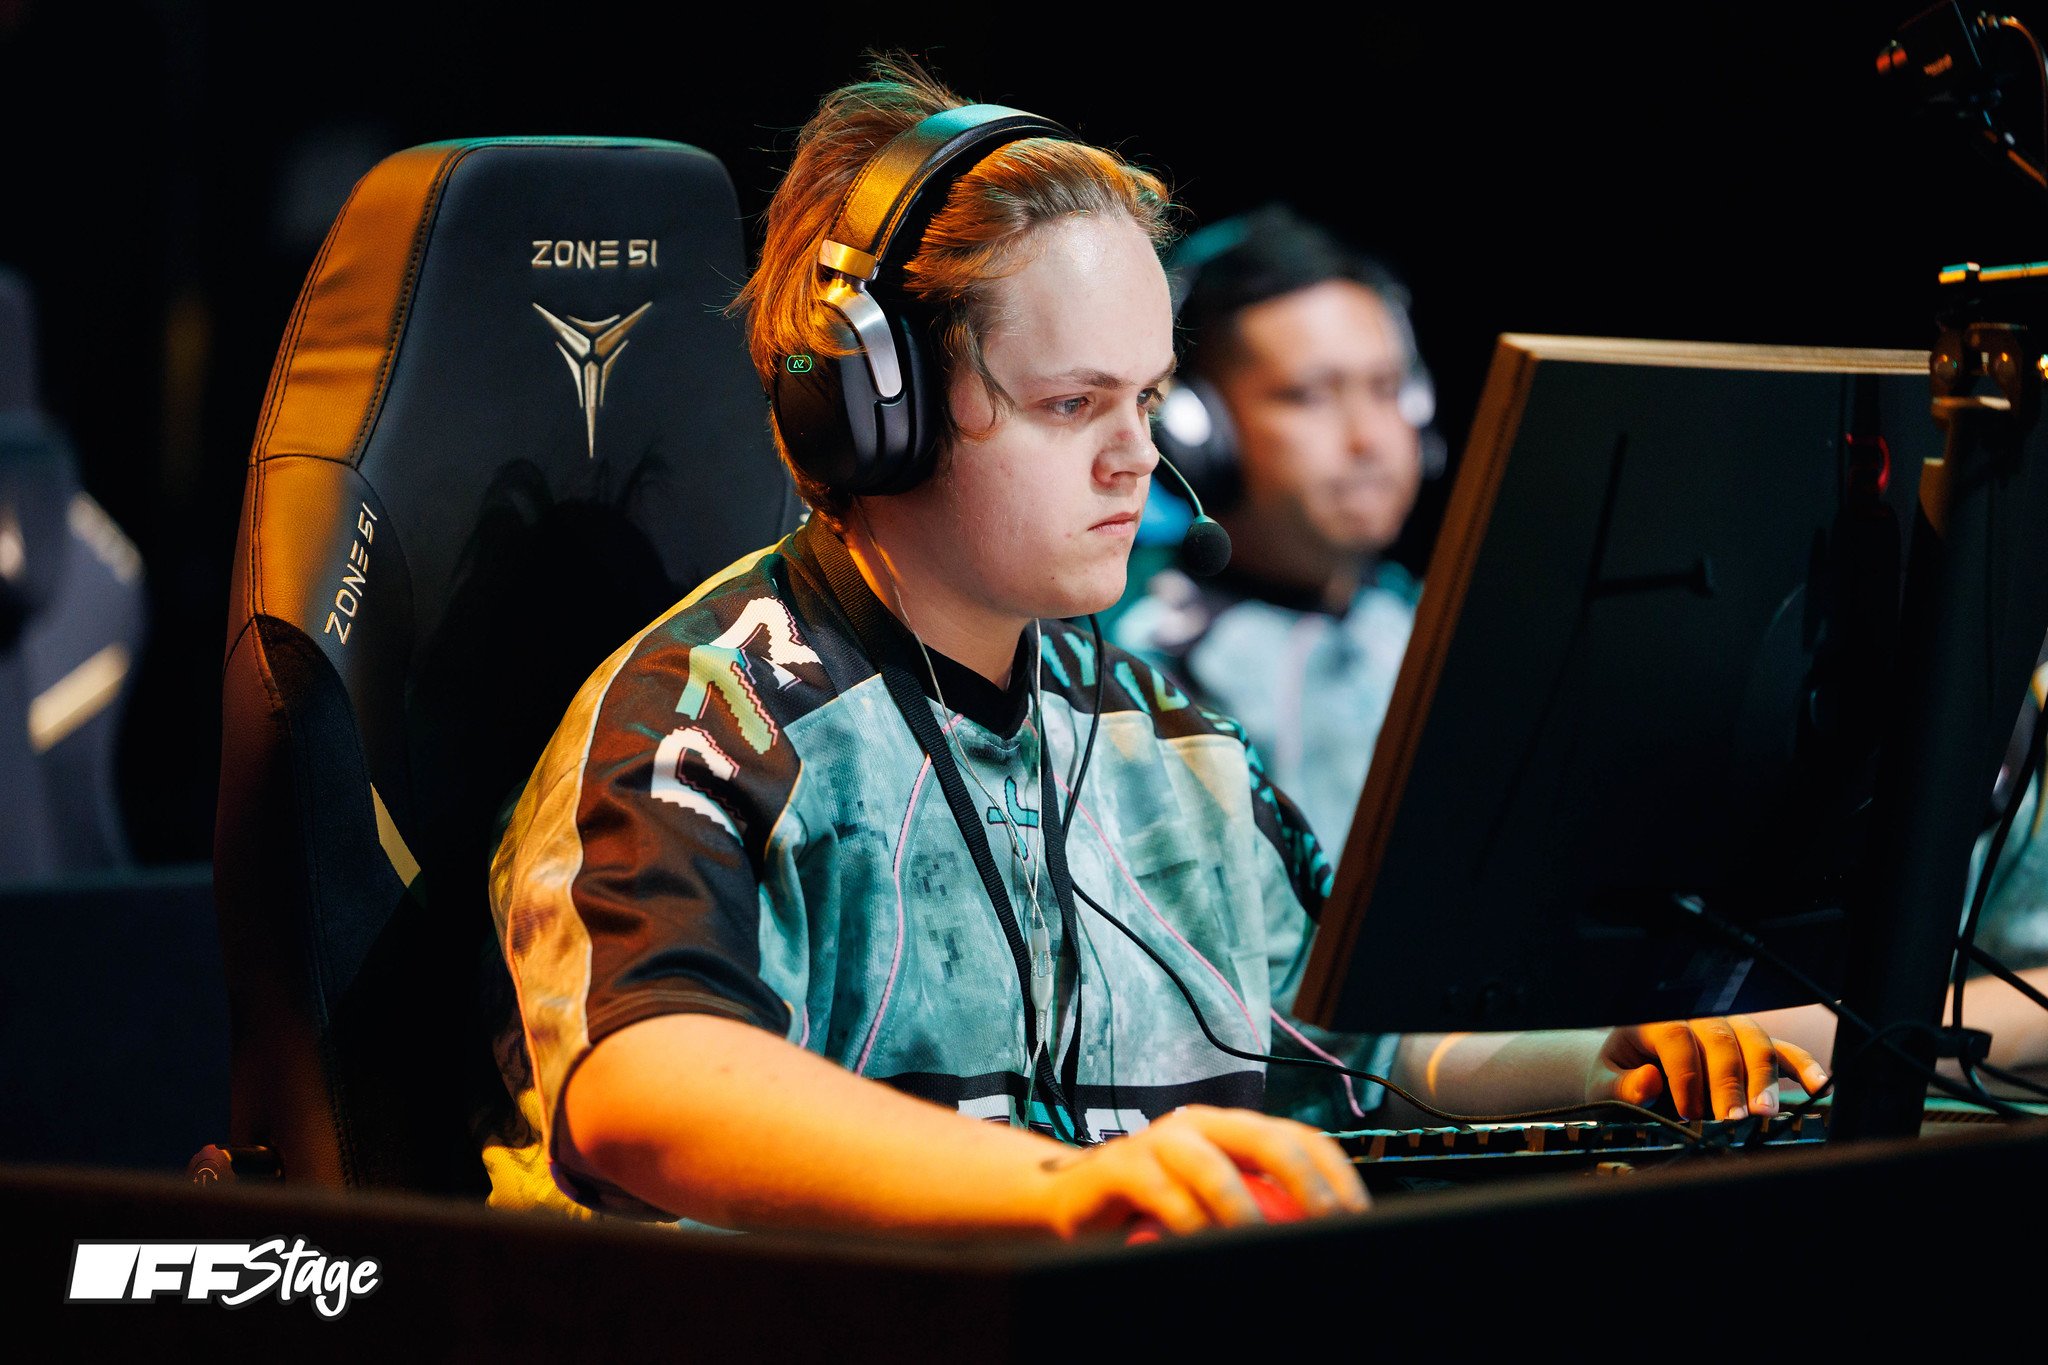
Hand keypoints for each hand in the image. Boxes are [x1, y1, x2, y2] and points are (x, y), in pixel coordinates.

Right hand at [1038, 1105, 1367, 1237]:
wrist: (1071, 1201)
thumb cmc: (1154, 1208)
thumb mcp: (1212, 1207)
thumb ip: (1254, 1210)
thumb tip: (1315, 1241)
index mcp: (1231, 1130)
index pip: (1297, 1137)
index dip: (1333, 1171)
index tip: (1357, 1213)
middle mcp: (1200, 1125)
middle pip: (1264, 1138)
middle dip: (1301, 1179)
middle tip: (1325, 1219)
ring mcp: (1159, 1142)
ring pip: (1209, 1163)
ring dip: (1240, 1203)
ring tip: (1260, 1235)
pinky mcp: (1120, 1167)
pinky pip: (1161, 1193)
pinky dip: (1186, 1222)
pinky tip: (1200, 1246)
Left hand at [1589, 1017, 1830, 1120]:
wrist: (1630, 1069)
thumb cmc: (1620, 1076)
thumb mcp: (1604, 1082)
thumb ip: (1621, 1085)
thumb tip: (1650, 1080)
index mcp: (1653, 1021)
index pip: (1678, 1037)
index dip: (1686, 1075)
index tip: (1687, 1112)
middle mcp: (1696, 1019)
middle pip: (1721, 1039)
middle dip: (1730, 1082)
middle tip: (1733, 1119)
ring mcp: (1728, 1030)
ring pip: (1753, 1041)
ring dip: (1762, 1077)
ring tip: (1765, 1112)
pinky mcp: (1751, 1047)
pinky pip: (1781, 1050)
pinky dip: (1801, 1065)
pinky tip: (1817, 1085)